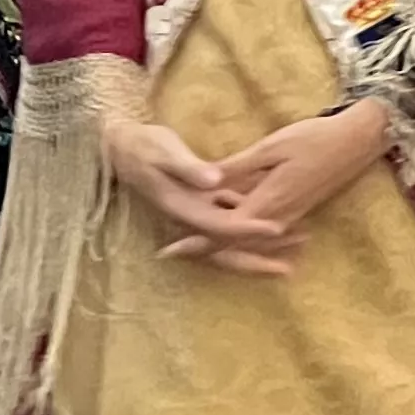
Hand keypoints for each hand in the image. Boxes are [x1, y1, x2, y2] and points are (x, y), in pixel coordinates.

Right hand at [101, 91, 302, 277]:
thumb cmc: (144, 146)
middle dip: (256, 260)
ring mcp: (194, 218)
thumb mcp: (165, 151)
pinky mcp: (199, 208)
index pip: (220, 226)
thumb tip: (214, 182)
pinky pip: (227, 227)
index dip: (248, 229)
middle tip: (289, 268)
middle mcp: (188, 221)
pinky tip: (276, 227)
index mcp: (181, 209)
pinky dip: (249, 230)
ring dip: (257, 249)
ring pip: (228, 244)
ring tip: (293, 249)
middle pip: (224, 250)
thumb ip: (189, 168)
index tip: (277, 229)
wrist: (121, 149)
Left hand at [185, 99, 396, 259]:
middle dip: (202, 248)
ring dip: (219, 243)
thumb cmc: (314, 138)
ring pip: (246, 240)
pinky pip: (260, 231)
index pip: (223, 232)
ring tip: (189, 241)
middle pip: (232, 244)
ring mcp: (288, 216)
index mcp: (267, 203)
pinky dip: (240, 232)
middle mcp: (276, 218)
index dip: (195, 243)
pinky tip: (227, 222)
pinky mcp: (294, 210)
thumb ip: (237, 168)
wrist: (356, 141)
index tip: (168, 250)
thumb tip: (204, 182)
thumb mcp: (271, 147)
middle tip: (170, 251)